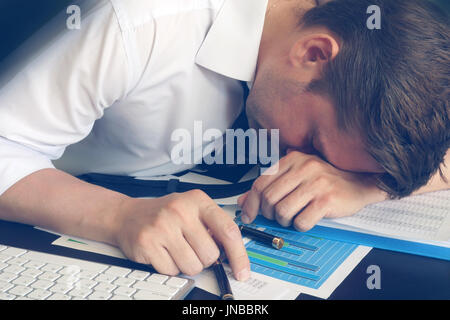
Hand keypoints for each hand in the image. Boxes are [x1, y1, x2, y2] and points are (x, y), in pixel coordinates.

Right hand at [115, 190, 249, 279]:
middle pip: (210, 255)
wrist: (128, 215)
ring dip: (186, 264)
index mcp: (197, 201)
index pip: (228, 230)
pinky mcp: (147, 243)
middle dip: (203, 258)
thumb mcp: (192, 208)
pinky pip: (171, 271)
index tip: (242, 271)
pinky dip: (169, 267)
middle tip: (191, 247)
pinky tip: (163, 252)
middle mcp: (180, 211)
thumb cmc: (164, 213)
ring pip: (192, 266)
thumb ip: (213, 225)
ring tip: (175, 249)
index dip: (239, 255)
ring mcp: (163, 227)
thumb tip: (233, 252)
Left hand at [238, 150, 386, 230]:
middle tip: (275, 217)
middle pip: (269, 198)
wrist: (360, 183)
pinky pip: (301, 221)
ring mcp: (316, 183)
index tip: (248, 214)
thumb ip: (270, 186)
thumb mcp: (296, 177)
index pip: (261, 182)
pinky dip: (300, 226)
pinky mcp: (327, 200)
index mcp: (293, 159)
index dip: (251, 202)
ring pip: (282, 211)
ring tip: (292, 218)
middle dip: (268, 214)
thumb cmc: (326, 181)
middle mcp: (304, 168)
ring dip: (283, 221)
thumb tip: (244, 201)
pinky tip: (306, 220)